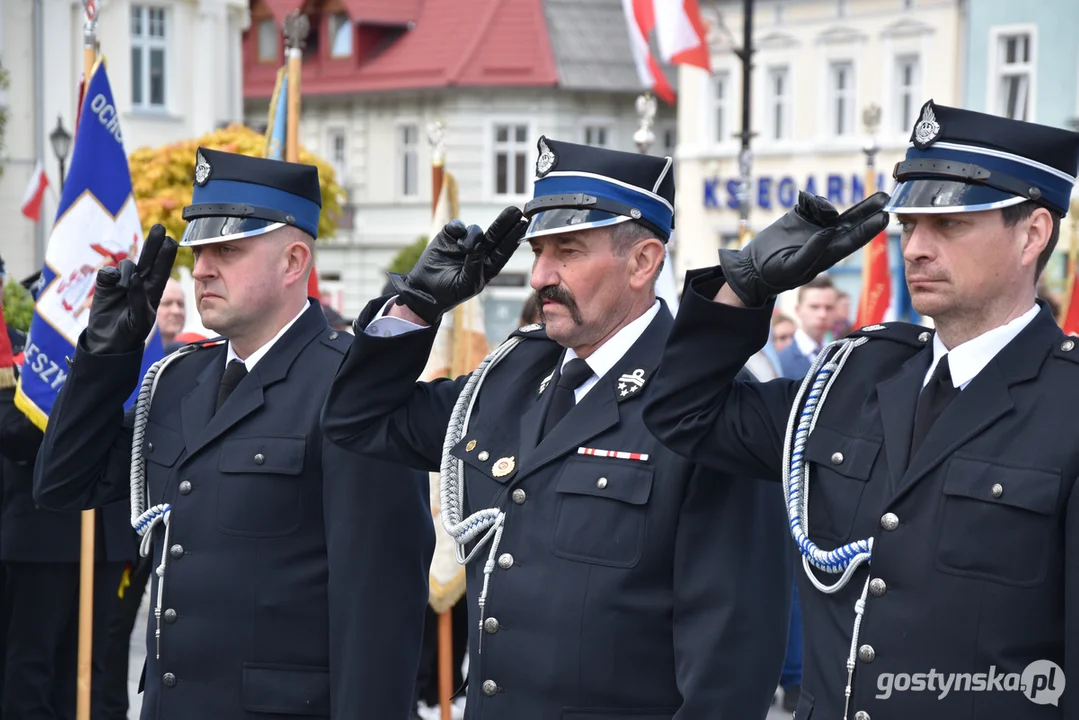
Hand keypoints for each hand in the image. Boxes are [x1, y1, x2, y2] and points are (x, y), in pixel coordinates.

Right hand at [83, 225, 177, 353]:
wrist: (108, 342)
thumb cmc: (130, 333)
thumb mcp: (140, 320)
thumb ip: (139, 299)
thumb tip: (135, 277)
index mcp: (153, 291)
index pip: (162, 269)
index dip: (166, 255)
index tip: (172, 240)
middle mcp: (139, 282)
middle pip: (148, 259)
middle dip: (153, 243)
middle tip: (159, 228)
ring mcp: (121, 281)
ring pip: (127, 265)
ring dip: (126, 273)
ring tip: (123, 290)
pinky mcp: (105, 283)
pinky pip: (107, 271)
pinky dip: (109, 276)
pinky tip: (111, 285)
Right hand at [388, 206, 526, 324]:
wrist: (425, 290)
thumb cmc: (449, 292)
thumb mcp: (466, 284)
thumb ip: (475, 265)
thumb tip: (479, 245)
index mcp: (487, 266)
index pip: (503, 250)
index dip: (513, 238)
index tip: (523, 225)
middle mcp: (479, 252)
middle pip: (495, 235)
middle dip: (506, 223)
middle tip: (516, 211)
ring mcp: (464, 243)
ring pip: (475, 230)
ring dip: (472, 236)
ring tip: (463, 248)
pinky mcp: (449, 236)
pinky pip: (457, 226)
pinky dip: (458, 228)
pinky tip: (457, 234)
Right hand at [718, 192, 889, 306]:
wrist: (752, 268)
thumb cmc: (774, 275)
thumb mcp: (793, 267)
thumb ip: (812, 252)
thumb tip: (828, 232)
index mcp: (827, 254)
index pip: (853, 239)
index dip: (869, 228)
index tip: (884, 216)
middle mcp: (824, 238)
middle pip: (852, 222)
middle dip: (867, 209)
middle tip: (885, 196)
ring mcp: (813, 227)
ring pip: (830, 209)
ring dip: (824, 205)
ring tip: (811, 206)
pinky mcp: (800, 216)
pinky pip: (811, 202)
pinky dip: (810, 200)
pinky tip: (802, 203)